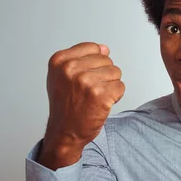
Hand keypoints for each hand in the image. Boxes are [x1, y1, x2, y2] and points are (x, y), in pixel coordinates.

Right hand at [38, 42, 124, 169]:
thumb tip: (104, 48)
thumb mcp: (62, 76)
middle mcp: (71, 69)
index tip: (85, 77)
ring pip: (116, 72)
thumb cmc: (65, 105)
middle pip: (106, 60)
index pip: (94, 48)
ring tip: (95, 97)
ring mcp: (85, 81)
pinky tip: (101, 104)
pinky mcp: (100, 95)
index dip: (95, 64)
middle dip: (103, 76)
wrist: (65, 131)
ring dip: (110, 86)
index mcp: (60, 61)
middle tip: (89, 91)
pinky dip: (115, 97)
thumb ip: (81, 58)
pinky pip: (120, 87)